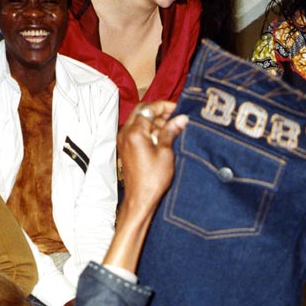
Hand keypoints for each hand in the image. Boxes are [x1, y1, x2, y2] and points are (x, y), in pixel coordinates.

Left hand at [105, 102, 188, 271]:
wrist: (140, 200)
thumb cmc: (152, 180)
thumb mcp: (166, 153)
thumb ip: (171, 132)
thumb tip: (181, 118)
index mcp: (134, 132)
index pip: (149, 108)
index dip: (164, 106)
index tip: (178, 108)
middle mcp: (125, 134)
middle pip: (142, 112)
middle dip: (159, 111)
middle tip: (175, 116)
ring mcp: (124, 141)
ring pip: (139, 121)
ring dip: (155, 121)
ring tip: (172, 127)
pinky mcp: (126, 149)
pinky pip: (137, 132)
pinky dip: (149, 130)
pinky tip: (163, 137)